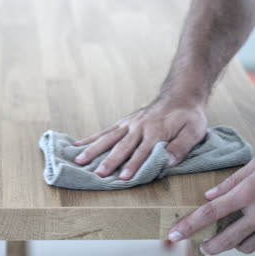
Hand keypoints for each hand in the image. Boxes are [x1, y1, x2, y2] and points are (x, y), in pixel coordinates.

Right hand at [73, 98, 206, 179]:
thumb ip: (180, 146)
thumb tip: (167, 162)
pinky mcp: (123, 123)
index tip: (123, 178)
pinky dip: (91, 139)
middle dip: (110, 161)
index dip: (133, 165)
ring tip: (79, 161)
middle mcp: (139, 128)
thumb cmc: (188, 116)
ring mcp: (128, 125)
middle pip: (122, 147)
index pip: (143, 152)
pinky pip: (105, 131)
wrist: (179, 95)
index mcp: (156, 132)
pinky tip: (77, 145)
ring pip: (108, 139)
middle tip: (98, 174)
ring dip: (94, 150)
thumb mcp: (194, 131)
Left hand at [169, 159, 254, 254]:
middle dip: (210, 246)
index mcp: (246, 194)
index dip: (189, 225)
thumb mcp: (254, 166)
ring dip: (234, 245)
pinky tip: (249, 235)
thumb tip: (208, 196)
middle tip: (203, 247)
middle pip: (226, 238)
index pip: (210, 213)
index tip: (173, 235)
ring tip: (228, 239)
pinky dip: (253, 243)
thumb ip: (230, 182)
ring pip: (246, 247)